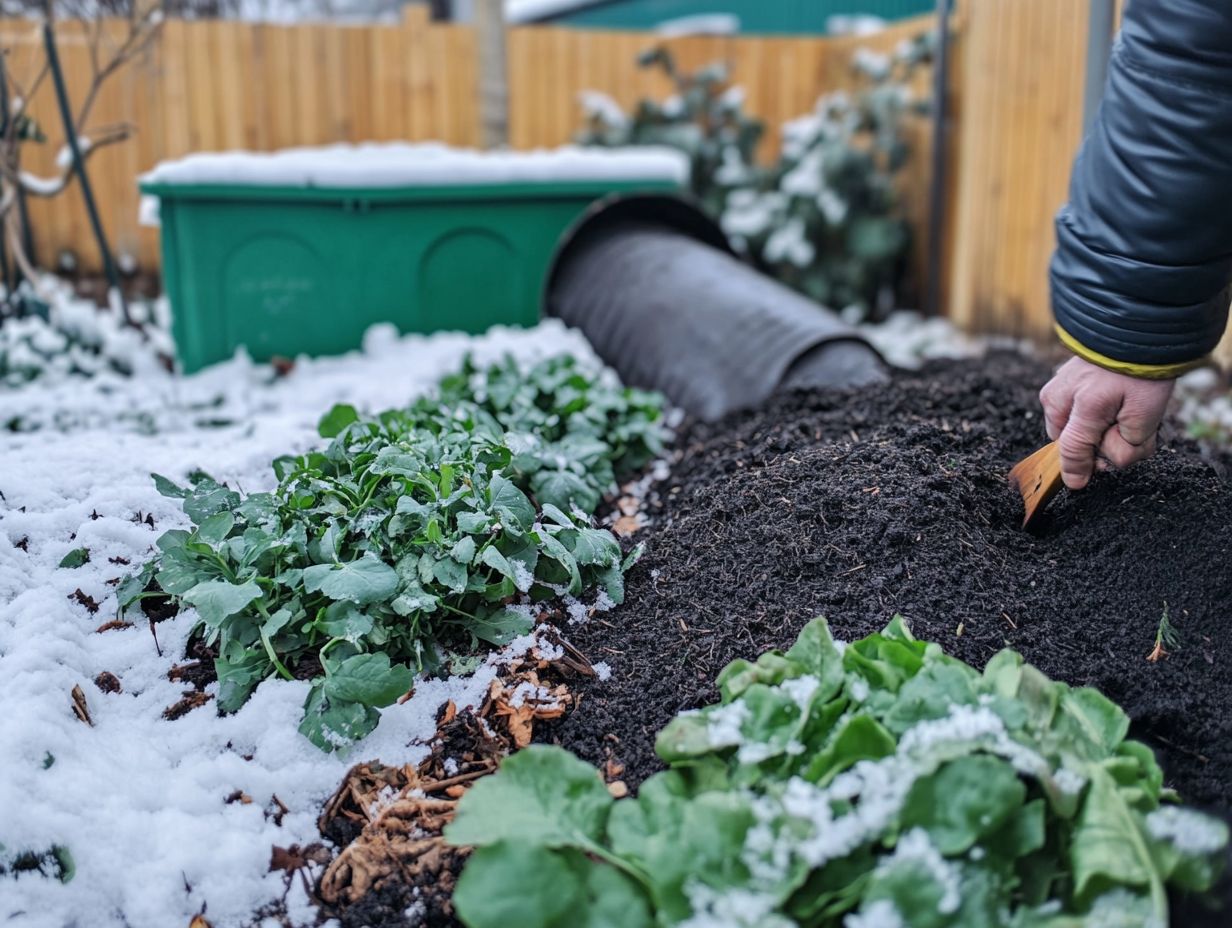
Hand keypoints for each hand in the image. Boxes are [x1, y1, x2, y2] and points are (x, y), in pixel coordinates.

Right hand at [1038, 356, 1174, 489]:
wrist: (1135, 331)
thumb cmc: (1144, 374)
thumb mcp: (1146, 416)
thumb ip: (1124, 447)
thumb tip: (1102, 463)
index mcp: (1084, 407)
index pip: (1071, 451)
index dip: (1076, 471)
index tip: (1078, 484)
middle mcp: (1060, 399)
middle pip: (1068, 442)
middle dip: (1094, 446)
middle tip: (1124, 431)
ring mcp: (1054, 389)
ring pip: (1065, 428)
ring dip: (1088, 429)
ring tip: (1117, 412)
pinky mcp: (1055, 382)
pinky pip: (1065, 412)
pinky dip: (1084, 414)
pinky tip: (1105, 402)